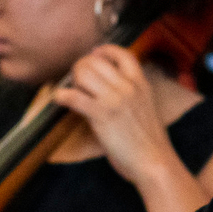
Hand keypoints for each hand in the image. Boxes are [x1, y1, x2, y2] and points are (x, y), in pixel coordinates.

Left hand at [50, 46, 182, 190]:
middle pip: (96, 61)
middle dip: (82, 67)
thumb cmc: (149, 141)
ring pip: (83, 74)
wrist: (154, 161)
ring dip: (72, 80)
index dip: (104, 50)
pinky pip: (74, 97)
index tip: (94, 54)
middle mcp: (128, 87)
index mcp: (141, 84)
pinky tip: (58, 99)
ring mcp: (115, 100)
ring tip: (70, 90)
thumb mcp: (145, 107)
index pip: (123, 54)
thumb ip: (130, 94)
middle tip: (77, 79)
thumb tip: (107, 88)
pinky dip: (61, 96)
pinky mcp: (102, 115)